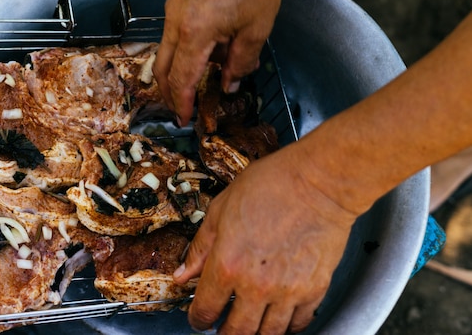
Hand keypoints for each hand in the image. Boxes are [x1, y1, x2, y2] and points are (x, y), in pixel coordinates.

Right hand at [153, 0, 280, 125]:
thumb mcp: (256, 27)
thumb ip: (242, 61)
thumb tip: (231, 83)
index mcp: (195, 34)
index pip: (181, 80)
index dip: (182, 104)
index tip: (185, 119)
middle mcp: (176, 24)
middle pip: (163, 70)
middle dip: (170, 94)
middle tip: (182, 109)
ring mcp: (172, 12)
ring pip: (164, 53)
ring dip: (176, 74)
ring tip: (196, 84)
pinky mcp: (176, 3)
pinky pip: (171, 36)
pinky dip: (182, 53)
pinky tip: (204, 53)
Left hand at [173, 148, 357, 333]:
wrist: (319, 182)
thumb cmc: (272, 185)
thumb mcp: (221, 209)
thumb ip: (201, 247)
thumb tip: (184, 274)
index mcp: (228, 264)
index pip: (205, 309)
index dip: (198, 318)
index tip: (199, 317)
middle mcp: (256, 285)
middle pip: (236, 332)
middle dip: (224, 334)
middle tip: (222, 328)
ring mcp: (288, 291)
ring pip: (268, 334)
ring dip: (255, 333)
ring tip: (250, 324)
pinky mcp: (314, 290)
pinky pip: (298, 324)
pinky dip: (287, 326)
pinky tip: (279, 317)